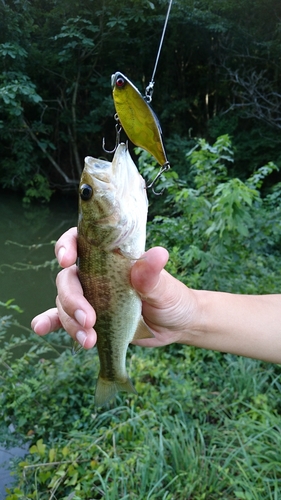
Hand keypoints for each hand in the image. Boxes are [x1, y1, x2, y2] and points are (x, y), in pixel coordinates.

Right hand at [31, 227, 198, 348]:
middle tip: (88, 319)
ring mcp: (90, 297)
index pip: (81, 242)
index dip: (67, 246)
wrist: (175, 325)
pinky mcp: (89, 319)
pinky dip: (50, 321)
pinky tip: (40, 328)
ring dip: (70, 321)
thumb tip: (157, 254)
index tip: (66, 260)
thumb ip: (152, 275)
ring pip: (64, 302)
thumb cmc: (171, 297)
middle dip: (72, 299)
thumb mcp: (164, 287)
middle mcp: (95, 274)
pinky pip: (63, 319)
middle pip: (68, 278)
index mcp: (111, 258)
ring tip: (88, 340)